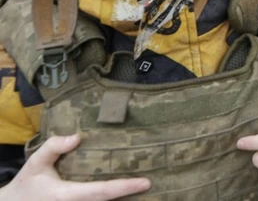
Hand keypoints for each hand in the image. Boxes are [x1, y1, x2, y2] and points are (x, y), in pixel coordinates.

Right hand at [0, 134, 150, 200]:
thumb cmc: (27, 184)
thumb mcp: (35, 163)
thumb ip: (54, 147)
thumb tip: (77, 137)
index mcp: (68, 195)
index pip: (102, 192)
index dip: (125, 187)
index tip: (146, 183)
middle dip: (131, 194)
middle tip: (156, 182)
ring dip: (125, 198)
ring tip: (149, 187)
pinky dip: (115, 198)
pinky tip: (129, 190)